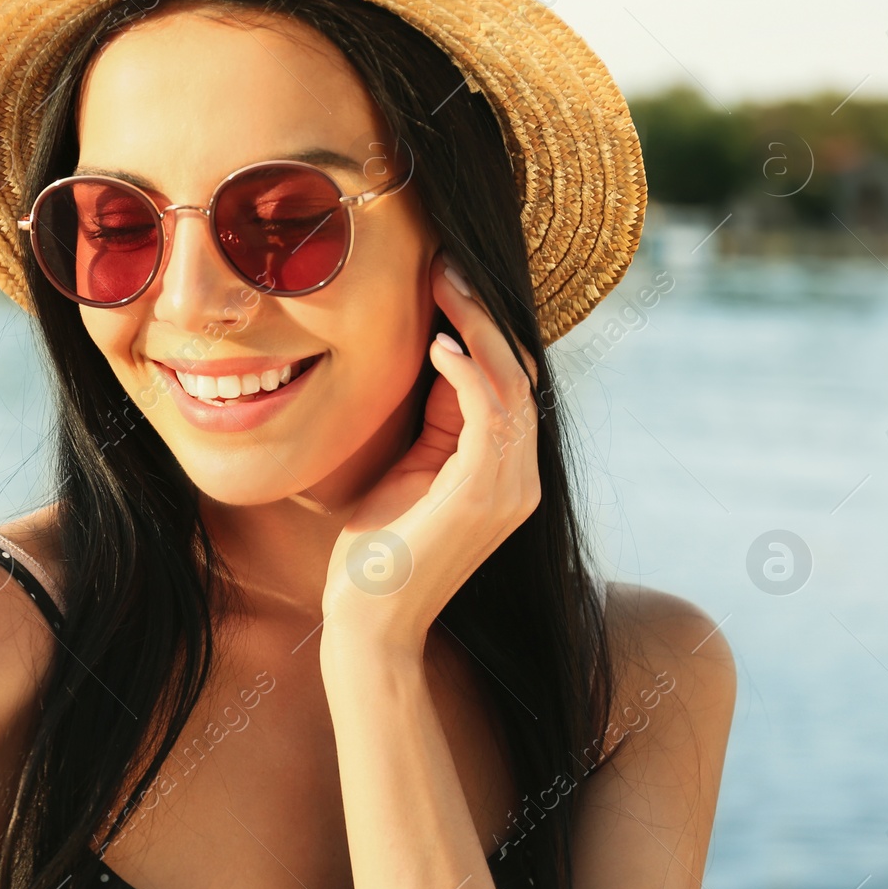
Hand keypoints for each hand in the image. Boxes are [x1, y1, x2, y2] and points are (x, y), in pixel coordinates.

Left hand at [321, 250, 542, 647]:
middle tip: (447, 263)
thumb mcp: (407, 471)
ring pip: (510, 386)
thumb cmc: (375, 553)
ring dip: (476, 329)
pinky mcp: (484, 497)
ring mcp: (509, 489)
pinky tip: (437, 347)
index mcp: (502, 472)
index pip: (507, 381)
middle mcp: (518, 479)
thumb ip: (432, 424)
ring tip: (443, 284)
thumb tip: (435, 357)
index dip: (481, 326)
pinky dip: (467, 375)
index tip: (444, 278)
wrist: (368, 624)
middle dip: (483, 313)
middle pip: (518, 373)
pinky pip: (491, 418)